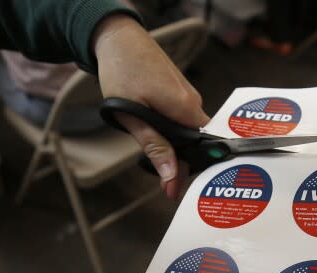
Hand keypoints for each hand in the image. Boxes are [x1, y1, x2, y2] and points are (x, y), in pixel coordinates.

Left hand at [93, 15, 209, 198]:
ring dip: (170, 141)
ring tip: (147, 141)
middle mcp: (194, 102)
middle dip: (176, 158)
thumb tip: (172, 175)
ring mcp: (189, 95)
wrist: (118, 38)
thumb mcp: (132, 115)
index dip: (184, 170)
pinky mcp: (182, 91)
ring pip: (186, 130)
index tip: (170, 191)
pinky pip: (181, 117)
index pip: (198, 150)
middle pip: (193, 142)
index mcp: (186, 109)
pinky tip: (152, 125)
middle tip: (158, 176)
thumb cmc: (122, 71)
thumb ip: (155, 146)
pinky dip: (169, 126)